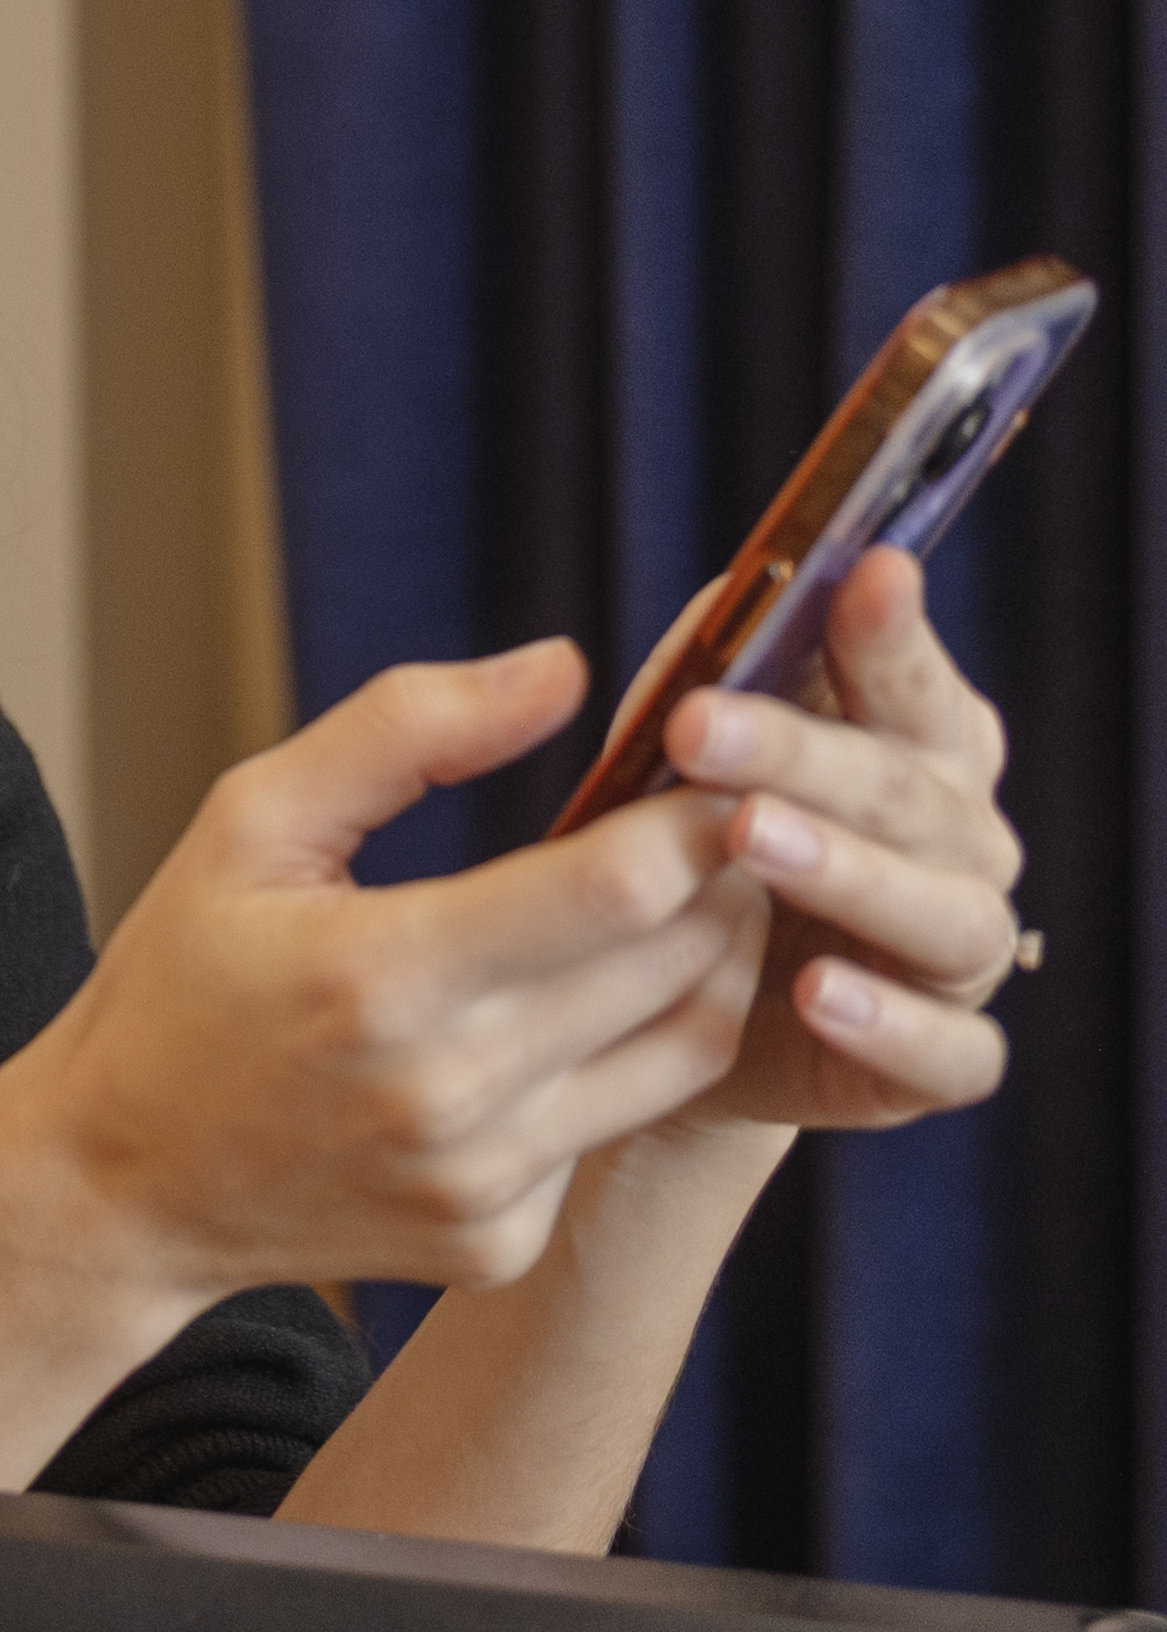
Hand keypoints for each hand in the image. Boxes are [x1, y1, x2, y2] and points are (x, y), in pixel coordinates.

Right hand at [7, 640, 758, 1303]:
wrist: (119, 1181)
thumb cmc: (180, 979)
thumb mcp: (252, 820)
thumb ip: (406, 728)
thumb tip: (565, 667)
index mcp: (379, 973)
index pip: (616, 887)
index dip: (696, 813)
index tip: (718, 761)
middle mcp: (444, 1093)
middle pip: (677, 960)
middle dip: (727, 870)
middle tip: (734, 810)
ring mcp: (480, 1180)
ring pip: (685, 1050)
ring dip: (717, 958)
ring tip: (702, 893)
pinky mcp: (497, 1238)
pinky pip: (616, 1125)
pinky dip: (629, 1053)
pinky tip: (593, 1004)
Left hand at [649, 546, 1021, 1130]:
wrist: (672, 1019)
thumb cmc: (691, 851)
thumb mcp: (682, 761)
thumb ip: (714, 676)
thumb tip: (727, 592)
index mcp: (914, 751)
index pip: (914, 682)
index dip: (890, 631)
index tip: (862, 570)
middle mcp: (958, 844)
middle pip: (907, 791)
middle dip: (802, 754)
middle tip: (698, 727)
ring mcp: (955, 956)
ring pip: (942, 914)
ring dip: (849, 873)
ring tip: (752, 841)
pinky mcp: (932, 1061)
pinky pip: (946, 1051)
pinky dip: (891, 1024)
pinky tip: (820, 994)